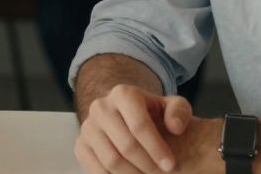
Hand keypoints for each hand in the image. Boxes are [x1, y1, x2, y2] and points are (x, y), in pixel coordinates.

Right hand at [75, 84, 192, 173]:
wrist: (125, 114)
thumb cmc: (152, 112)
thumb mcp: (171, 106)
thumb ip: (179, 112)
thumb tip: (176, 127)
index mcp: (123, 93)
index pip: (139, 125)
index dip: (156, 148)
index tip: (170, 165)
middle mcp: (100, 107)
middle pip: (126, 145)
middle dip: (147, 165)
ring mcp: (88, 127)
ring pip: (111, 160)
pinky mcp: (81, 145)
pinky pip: (97, 170)